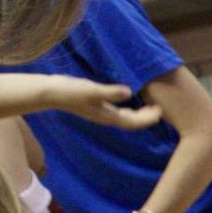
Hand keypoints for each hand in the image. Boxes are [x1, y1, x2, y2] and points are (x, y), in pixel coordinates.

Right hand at [49, 77, 163, 131]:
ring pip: (124, 117)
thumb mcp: (93, 90)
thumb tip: (128, 92)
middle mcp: (106, 117)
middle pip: (131, 122)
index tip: (160, 112)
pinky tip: (128, 100)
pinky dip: (127, 109)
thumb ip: (111, 92)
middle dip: (146, 118)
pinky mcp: (95, 106)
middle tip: (159, 109)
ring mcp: (100, 112)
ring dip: (138, 114)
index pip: (133, 122)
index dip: (148, 119)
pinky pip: (117, 111)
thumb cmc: (72, 91)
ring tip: (149, 107)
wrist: (52, 92)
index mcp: (108, 116)